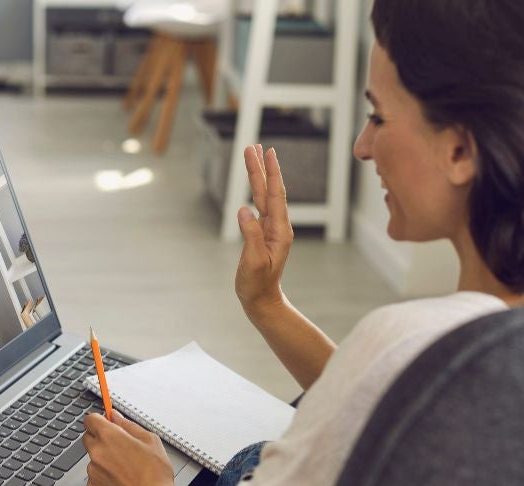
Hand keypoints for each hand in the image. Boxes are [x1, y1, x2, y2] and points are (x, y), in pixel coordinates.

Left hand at [83, 412, 179, 485]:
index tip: (107, 424)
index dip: (100, 420)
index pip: (90, 419)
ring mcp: (93, 470)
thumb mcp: (149, 439)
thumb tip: (116, 416)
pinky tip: (120, 480)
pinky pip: (95, 476)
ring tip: (125, 468)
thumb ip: (128, 425)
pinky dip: (104, 477)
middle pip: (88, 438)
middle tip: (119, 447)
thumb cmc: (154, 472)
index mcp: (109, 436)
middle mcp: (96, 452)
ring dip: (104, 460)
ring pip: (93, 459)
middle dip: (100, 439)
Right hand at [235, 144, 293, 313]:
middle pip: (268, 191)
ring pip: (262, 196)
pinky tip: (252, 183)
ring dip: (257, 176)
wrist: (261, 300)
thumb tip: (244, 210)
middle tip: (254, 146)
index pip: (275, 195)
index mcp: (279, 231)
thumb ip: (251, 235)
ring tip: (251, 157)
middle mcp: (277, 227)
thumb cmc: (257, 284)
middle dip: (261, 168)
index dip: (271, 173)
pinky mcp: (262, 234)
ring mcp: (270, 230)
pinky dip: (254, 191)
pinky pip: (258, 207)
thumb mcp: (254, 261)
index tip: (268, 152)